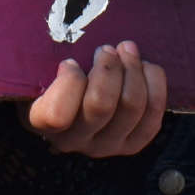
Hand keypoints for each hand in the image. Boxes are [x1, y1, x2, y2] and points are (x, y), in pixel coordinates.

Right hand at [27, 41, 165, 157]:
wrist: (75, 99)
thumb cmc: (53, 74)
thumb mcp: (40, 66)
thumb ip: (47, 57)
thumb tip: (70, 49)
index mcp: (43, 123)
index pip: (57, 115)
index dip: (69, 82)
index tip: (71, 61)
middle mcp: (75, 141)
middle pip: (101, 105)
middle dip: (109, 67)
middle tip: (106, 49)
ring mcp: (106, 145)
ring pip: (131, 106)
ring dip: (133, 69)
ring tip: (126, 49)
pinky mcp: (133, 143)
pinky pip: (154, 114)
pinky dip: (153, 83)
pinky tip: (144, 66)